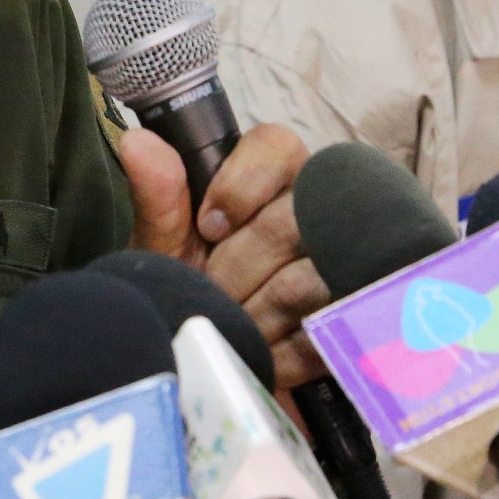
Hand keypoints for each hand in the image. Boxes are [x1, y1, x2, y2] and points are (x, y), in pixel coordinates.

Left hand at [122, 124, 329, 388]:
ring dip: (256, 314)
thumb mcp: (165, 245)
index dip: (239, 188)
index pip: (276, 146)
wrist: (207, 356)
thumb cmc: (187, 285)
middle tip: (212, 291)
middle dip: (236, 267)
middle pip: (290, 220)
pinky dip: (282, 352)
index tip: (207, 229)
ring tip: (233, 323)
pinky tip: (261, 352)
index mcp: (273, 173)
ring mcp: (347, 260)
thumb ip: (159, 196)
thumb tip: (138, 141)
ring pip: (306, 279)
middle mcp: (319, 206)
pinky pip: (326, 332)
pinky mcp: (359, 317)